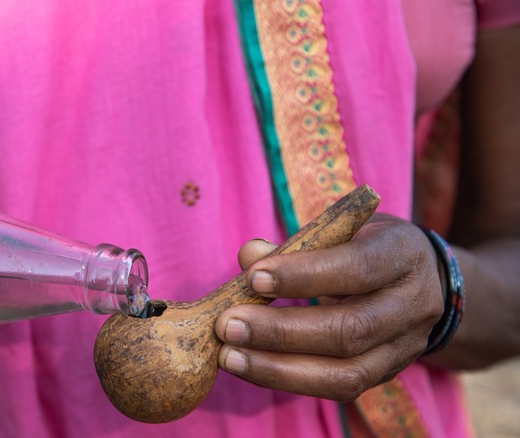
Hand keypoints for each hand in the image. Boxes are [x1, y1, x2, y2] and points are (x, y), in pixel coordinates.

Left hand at [215, 214, 443, 400]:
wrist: (422, 280)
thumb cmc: (367, 244)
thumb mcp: (342, 229)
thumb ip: (299, 242)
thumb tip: (249, 255)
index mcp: (403, 254)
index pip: (358, 268)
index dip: (304, 275)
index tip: (254, 277)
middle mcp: (413, 305)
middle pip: (350, 329)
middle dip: (281, 331)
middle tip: (227, 324)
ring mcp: (405, 348)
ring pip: (345, 373)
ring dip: (277, 368)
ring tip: (229, 355)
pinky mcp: (386, 375)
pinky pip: (337, 388)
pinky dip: (287, 380)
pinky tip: (249, 365)